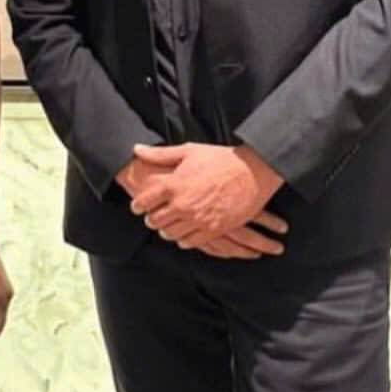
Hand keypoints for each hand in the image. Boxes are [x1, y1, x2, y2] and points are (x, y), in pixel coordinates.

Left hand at [127, 142, 286, 253]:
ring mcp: (198, 219)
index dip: (138, 206)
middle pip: (155, 221)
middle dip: (151, 219)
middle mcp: (182, 204)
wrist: (253, 172)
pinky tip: (183, 234)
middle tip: (151, 218)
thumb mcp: (189, 151)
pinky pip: (190, 242)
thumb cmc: (221, 159)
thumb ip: (160, 154)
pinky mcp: (213, 229)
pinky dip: (183, 240)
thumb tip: (136, 149)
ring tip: (167, 226)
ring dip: (166, 231)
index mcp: (173, 185)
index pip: (144, 202)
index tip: (137, 207)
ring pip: (170, 234)